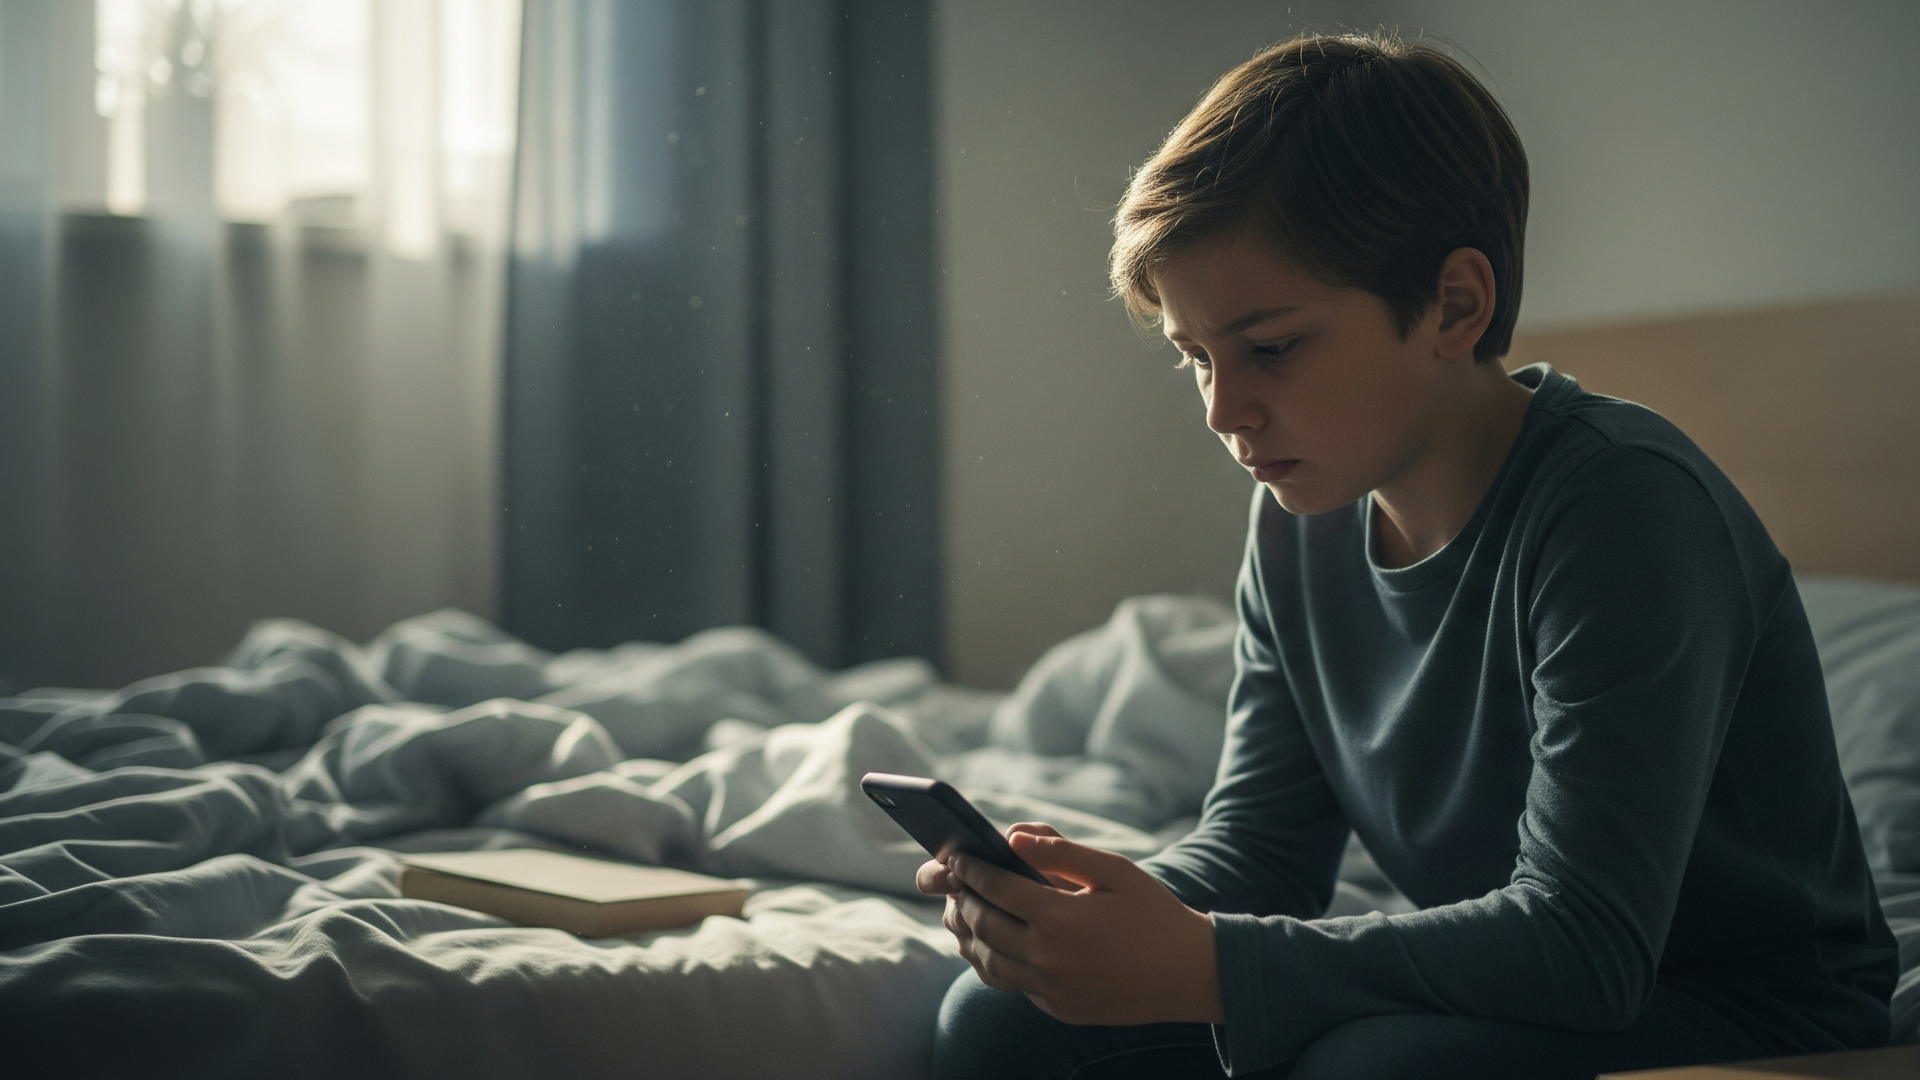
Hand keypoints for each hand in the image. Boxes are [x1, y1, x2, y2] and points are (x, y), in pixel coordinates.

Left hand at [916, 823, 1222, 1025]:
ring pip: (989, 962)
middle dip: (963, 900)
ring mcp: (1052, 989)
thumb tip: (1012, 836)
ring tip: (964, 914)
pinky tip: (995, 945)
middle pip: (983, 925)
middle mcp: (1049, 958)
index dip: (971, 870)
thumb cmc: (1154, 913)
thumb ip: (1061, 852)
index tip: (957, 858)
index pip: (996, 888)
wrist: (1191, 974)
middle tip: (954, 883)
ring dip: (970, 935)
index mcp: (1060, 917)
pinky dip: (995, 962)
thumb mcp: (1114, 870)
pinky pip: (1013, 984)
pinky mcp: (1059, 1009)